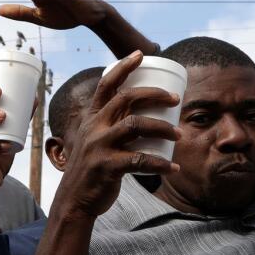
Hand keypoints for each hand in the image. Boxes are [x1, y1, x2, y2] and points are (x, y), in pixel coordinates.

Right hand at [51, 51, 180, 218]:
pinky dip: (159, 164)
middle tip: (175, 99)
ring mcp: (99, 146)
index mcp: (92, 117)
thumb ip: (111, 127)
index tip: (141, 54)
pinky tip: (173, 168)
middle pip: (127, 99)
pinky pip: (139, 161)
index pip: (107, 84)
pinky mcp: (107, 166)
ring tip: (179, 134)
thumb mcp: (94, 141)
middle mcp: (94, 127)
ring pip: (136, 126)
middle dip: (154, 94)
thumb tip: (141, 116)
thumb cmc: (92, 169)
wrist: (74, 200)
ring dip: (162, 128)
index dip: (124, 66)